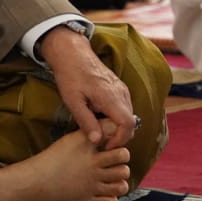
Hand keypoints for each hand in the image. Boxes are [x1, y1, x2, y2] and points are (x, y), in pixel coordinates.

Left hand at [39, 25, 135, 149]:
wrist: (72, 53)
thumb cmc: (70, 76)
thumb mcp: (73, 102)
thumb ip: (86, 122)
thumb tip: (97, 141)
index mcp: (111, 97)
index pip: (128, 125)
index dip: (119, 140)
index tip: (105, 146)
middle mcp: (121, 93)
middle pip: (131, 122)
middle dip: (119, 137)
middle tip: (102, 143)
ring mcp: (122, 89)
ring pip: (128, 115)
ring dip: (118, 128)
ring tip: (100, 133)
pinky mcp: (119, 87)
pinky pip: (124, 107)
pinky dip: (117, 118)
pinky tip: (101, 120)